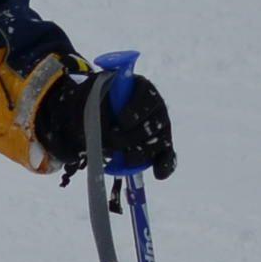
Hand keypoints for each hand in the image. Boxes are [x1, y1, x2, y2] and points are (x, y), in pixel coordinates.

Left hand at [31, 61, 174, 178]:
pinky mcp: (162, 145)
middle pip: (152, 123)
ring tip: (125, 159)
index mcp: (141, 87)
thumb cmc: (97, 102)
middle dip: (132, 137)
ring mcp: (161, 126)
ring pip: (159, 142)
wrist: (97, 113)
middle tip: (114, 143)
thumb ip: (99, 110)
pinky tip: (158, 174)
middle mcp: (156, 106)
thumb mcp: (92, 98)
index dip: (135, 111)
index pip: (146, 97)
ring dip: (140, 154)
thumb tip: (105, 132)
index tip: (122, 121)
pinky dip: (164, 166)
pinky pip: (168, 156)